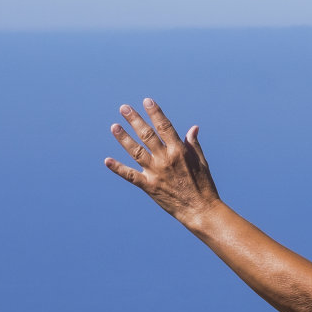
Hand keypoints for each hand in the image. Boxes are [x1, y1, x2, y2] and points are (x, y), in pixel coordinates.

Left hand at [104, 99, 220, 221]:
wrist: (201, 210)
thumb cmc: (204, 186)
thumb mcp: (202, 162)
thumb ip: (194, 144)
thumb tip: (193, 128)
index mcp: (180, 151)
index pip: (165, 127)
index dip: (155, 113)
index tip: (147, 101)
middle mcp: (166, 159)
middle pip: (147, 135)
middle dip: (134, 120)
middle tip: (124, 108)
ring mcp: (156, 172)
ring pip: (136, 151)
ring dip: (123, 138)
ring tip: (114, 126)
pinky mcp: (149, 186)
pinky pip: (130, 176)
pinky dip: (118, 168)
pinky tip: (107, 160)